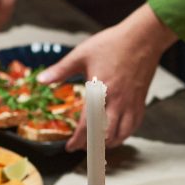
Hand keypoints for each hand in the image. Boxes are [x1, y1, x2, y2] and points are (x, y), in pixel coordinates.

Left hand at [37, 4, 177, 150]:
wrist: (143, 38)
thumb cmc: (113, 44)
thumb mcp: (81, 54)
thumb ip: (61, 70)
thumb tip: (41, 80)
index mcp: (100, 92)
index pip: (87, 125)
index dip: (77, 140)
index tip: (69, 147)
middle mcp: (117, 102)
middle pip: (105, 135)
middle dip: (92, 145)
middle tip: (82, 147)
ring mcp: (131, 103)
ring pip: (122, 134)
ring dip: (109, 143)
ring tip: (98, 143)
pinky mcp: (140, 101)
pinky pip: (134, 126)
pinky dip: (125, 134)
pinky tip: (118, 133)